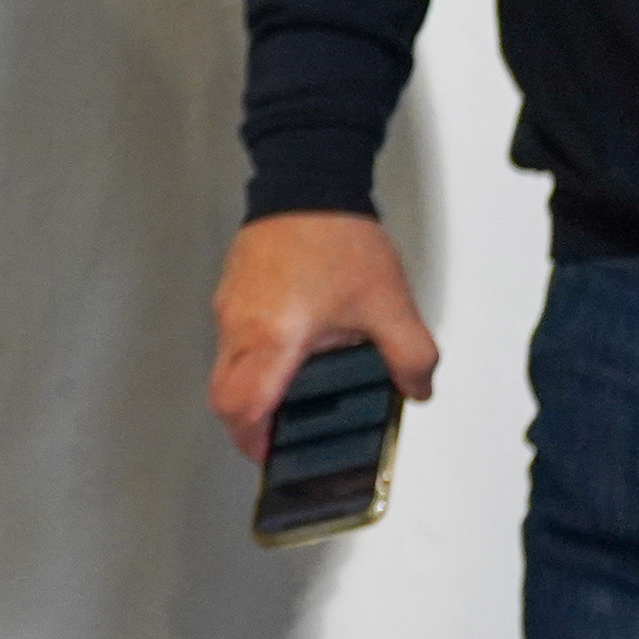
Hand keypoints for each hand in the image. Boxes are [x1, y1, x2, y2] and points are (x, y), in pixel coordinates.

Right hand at [209, 212, 438, 461]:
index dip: (255, 442)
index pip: (244, 408)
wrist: (307, 183)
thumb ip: (411, 357)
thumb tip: (416, 390)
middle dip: (246, 426)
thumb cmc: (337, 237)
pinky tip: (288, 351)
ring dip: (250, 391)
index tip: (273, 456)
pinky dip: (251, 361)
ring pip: (224, 370)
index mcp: (276, 337)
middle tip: (276, 438)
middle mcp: (241, 327)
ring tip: (290, 393)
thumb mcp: (391, 304)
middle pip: (222, 398)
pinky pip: (231, 342)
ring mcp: (229, 310)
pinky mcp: (230, 294)